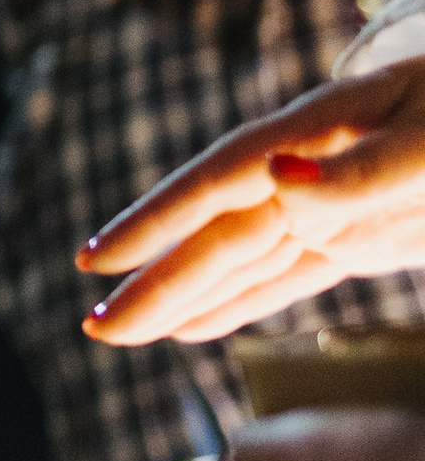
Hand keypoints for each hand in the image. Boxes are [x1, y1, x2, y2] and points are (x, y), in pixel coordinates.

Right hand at [77, 62, 424, 344]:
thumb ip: (366, 169)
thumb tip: (276, 180)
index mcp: (323, 128)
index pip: (225, 178)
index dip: (161, 217)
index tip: (102, 257)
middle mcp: (312, 167)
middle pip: (221, 231)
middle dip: (156, 280)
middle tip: (94, 328)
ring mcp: (333, 204)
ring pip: (240, 259)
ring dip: (181, 297)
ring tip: (116, 332)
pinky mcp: (362, 238)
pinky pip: (284, 276)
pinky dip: (238, 304)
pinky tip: (192, 326)